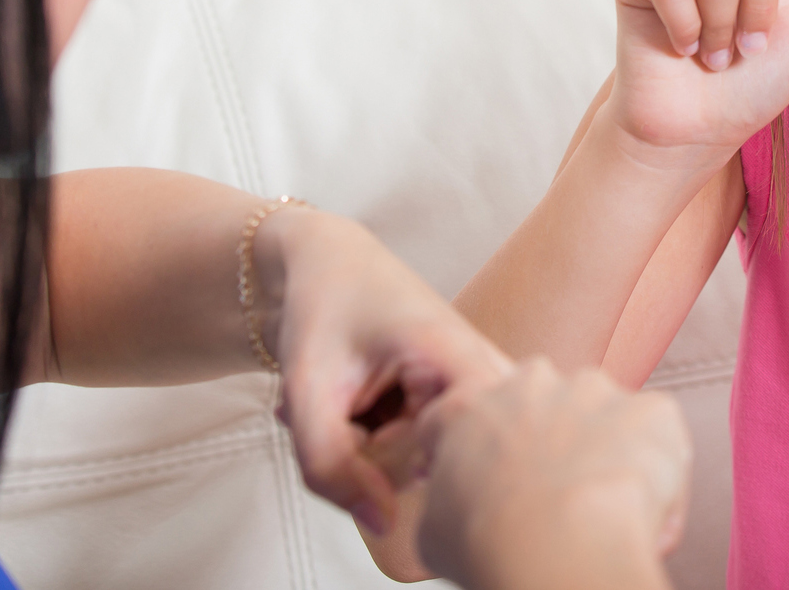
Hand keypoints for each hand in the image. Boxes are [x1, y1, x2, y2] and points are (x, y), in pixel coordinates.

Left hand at [259, 210, 512, 539]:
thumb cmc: (323, 310)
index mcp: (453, 355)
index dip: (432, 468)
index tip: (372, 439)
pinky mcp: (460, 392)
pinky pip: (431, 443)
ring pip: (439, 453)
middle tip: (345, 414)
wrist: (326, 263)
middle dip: (388, 455)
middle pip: (457, 457)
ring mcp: (473, 381)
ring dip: (384, 445)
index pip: (478, 442)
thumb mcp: (308, 391)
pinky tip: (360, 405)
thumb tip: (379, 525)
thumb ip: (330, 466)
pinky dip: (389, 436)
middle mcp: (481, 367)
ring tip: (347, 403)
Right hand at [414, 358, 687, 589]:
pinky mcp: (652, 410)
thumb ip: (449, 498)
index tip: (500, 486)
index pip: (473, 414)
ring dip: (608, 455)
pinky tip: (642, 514)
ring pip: (607, 420)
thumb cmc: (490, 543)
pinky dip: (658, 475)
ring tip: (603, 513)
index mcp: (472, 404)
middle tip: (557, 502)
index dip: (490, 453)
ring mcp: (597, 391)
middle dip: (556, 445)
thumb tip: (463, 512)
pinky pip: (659, 440)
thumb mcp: (434, 529)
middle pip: (547, 409)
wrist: (554, 547)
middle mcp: (533, 382)